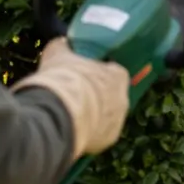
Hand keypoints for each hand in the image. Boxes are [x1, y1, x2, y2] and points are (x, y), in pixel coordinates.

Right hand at [11, 37, 130, 160]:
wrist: (58, 113)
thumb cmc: (63, 80)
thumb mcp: (59, 55)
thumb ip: (64, 47)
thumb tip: (62, 43)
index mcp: (118, 75)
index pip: (113, 71)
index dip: (97, 73)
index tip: (82, 74)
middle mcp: (124, 98)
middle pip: (111, 95)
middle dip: (95, 95)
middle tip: (75, 94)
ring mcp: (118, 121)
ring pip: (106, 116)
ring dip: (92, 114)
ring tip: (69, 113)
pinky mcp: (108, 140)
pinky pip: (98, 135)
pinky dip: (87, 132)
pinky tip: (70, 128)